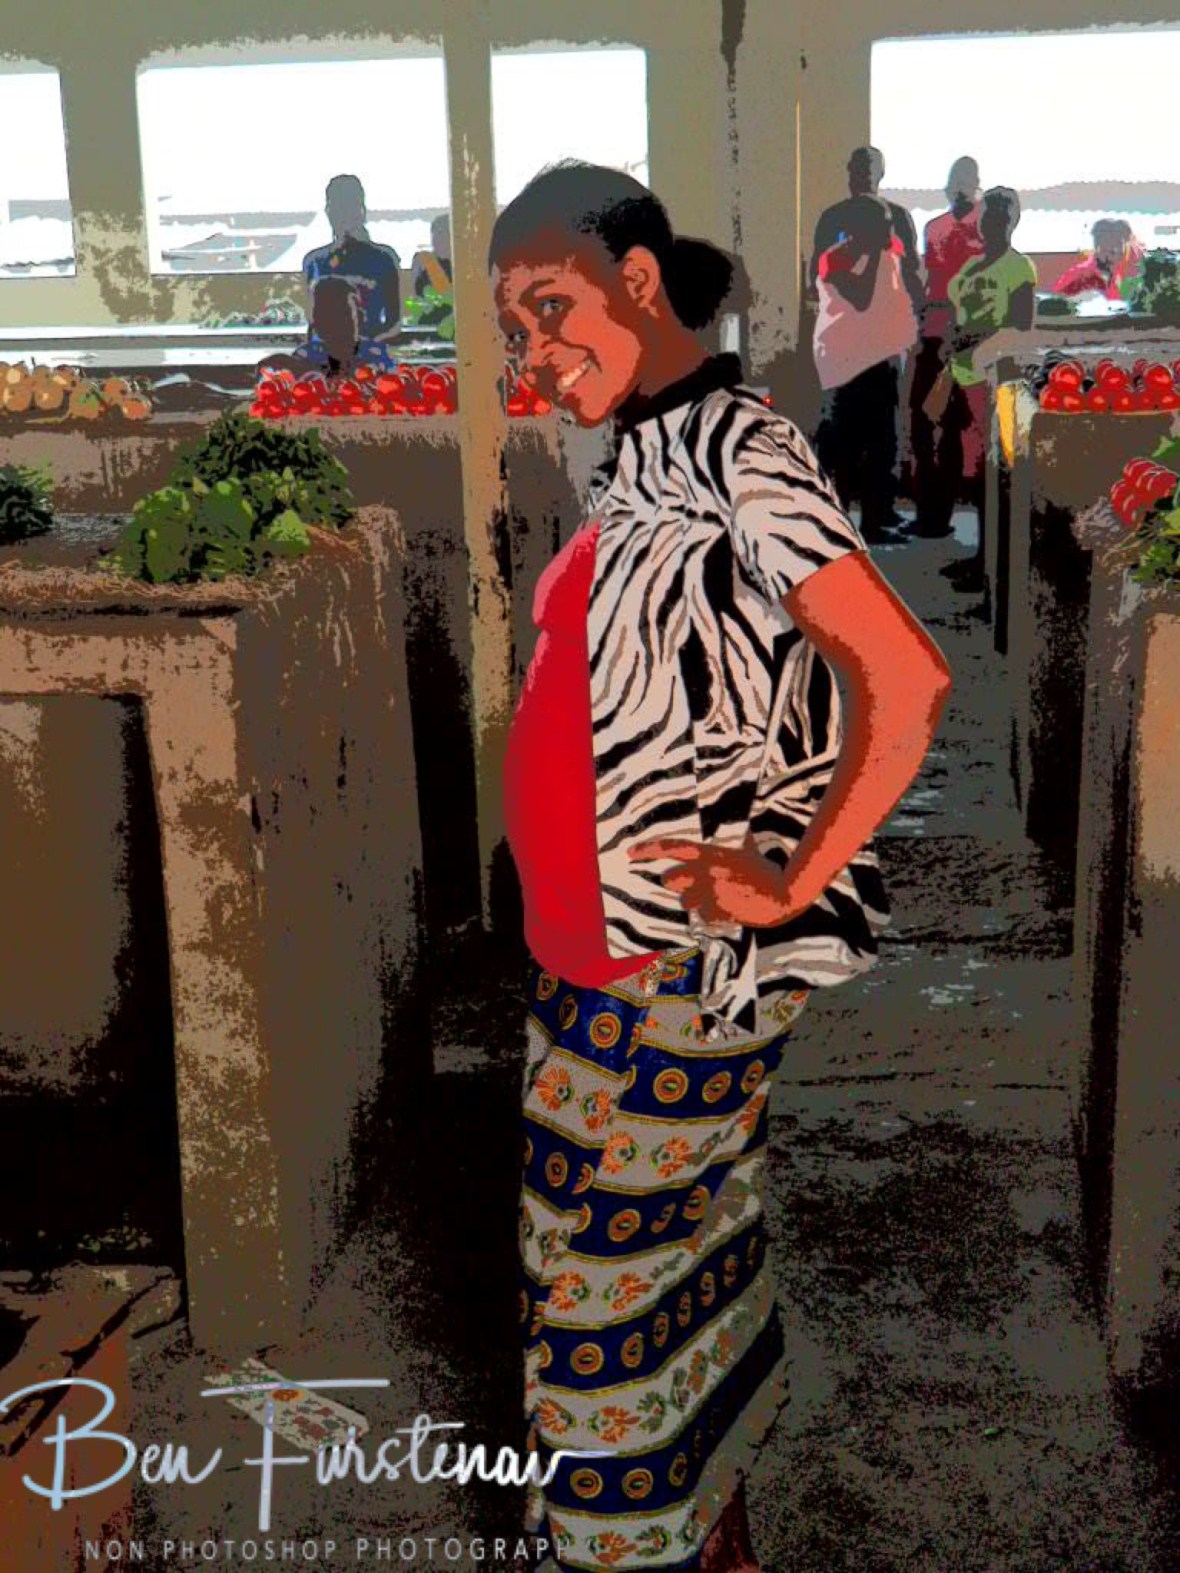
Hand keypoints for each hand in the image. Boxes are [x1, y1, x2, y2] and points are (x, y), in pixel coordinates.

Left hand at [628, 837, 809, 927]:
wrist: (783, 894)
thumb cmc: (765, 869)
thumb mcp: (745, 846)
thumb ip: (730, 837)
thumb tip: (725, 819)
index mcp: (710, 853)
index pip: (671, 848)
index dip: (648, 850)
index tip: (630, 852)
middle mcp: (705, 873)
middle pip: (669, 879)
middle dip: (676, 882)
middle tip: (691, 883)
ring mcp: (710, 894)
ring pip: (685, 902)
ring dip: (695, 901)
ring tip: (718, 897)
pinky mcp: (717, 913)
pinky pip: (702, 916)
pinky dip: (711, 914)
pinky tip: (729, 908)